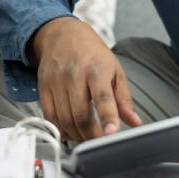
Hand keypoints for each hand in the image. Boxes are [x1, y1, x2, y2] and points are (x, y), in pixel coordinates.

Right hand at [30, 16, 140, 141]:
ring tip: (86, 138)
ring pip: (64, 119)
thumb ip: (124, 99)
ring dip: (76, 135)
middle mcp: (75, 75)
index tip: (111, 134)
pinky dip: (59, 128)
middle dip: (91, 135)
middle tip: (99, 143)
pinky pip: (49, 115)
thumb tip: (135, 122)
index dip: (107, 117)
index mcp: (97, 70)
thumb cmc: (92, 53)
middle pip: (80, 114)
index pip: (103, 97)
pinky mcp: (43, 86)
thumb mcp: (115, 70)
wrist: (62, 34)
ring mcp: (56, 81)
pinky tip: (69, 131)